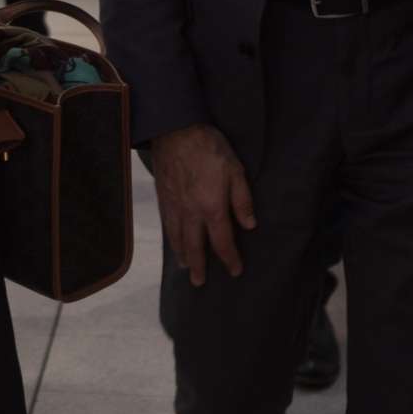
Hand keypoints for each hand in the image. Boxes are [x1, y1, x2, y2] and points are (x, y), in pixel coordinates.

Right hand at [150, 123, 255, 285]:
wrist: (175, 130)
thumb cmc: (210, 148)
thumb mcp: (235, 170)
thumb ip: (242, 200)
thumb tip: (250, 225)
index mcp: (212, 207)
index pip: (222, 241)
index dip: (230, 258)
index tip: (235, 271)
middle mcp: (191, 213)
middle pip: (195, 247)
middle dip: (200, 267)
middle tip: (200, 283)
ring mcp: (174, 206)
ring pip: (177, 239)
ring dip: (182, 256)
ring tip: (186, 268)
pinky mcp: (162, 197)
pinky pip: (166, 225)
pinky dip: (170, 239)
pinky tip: (172, 242)